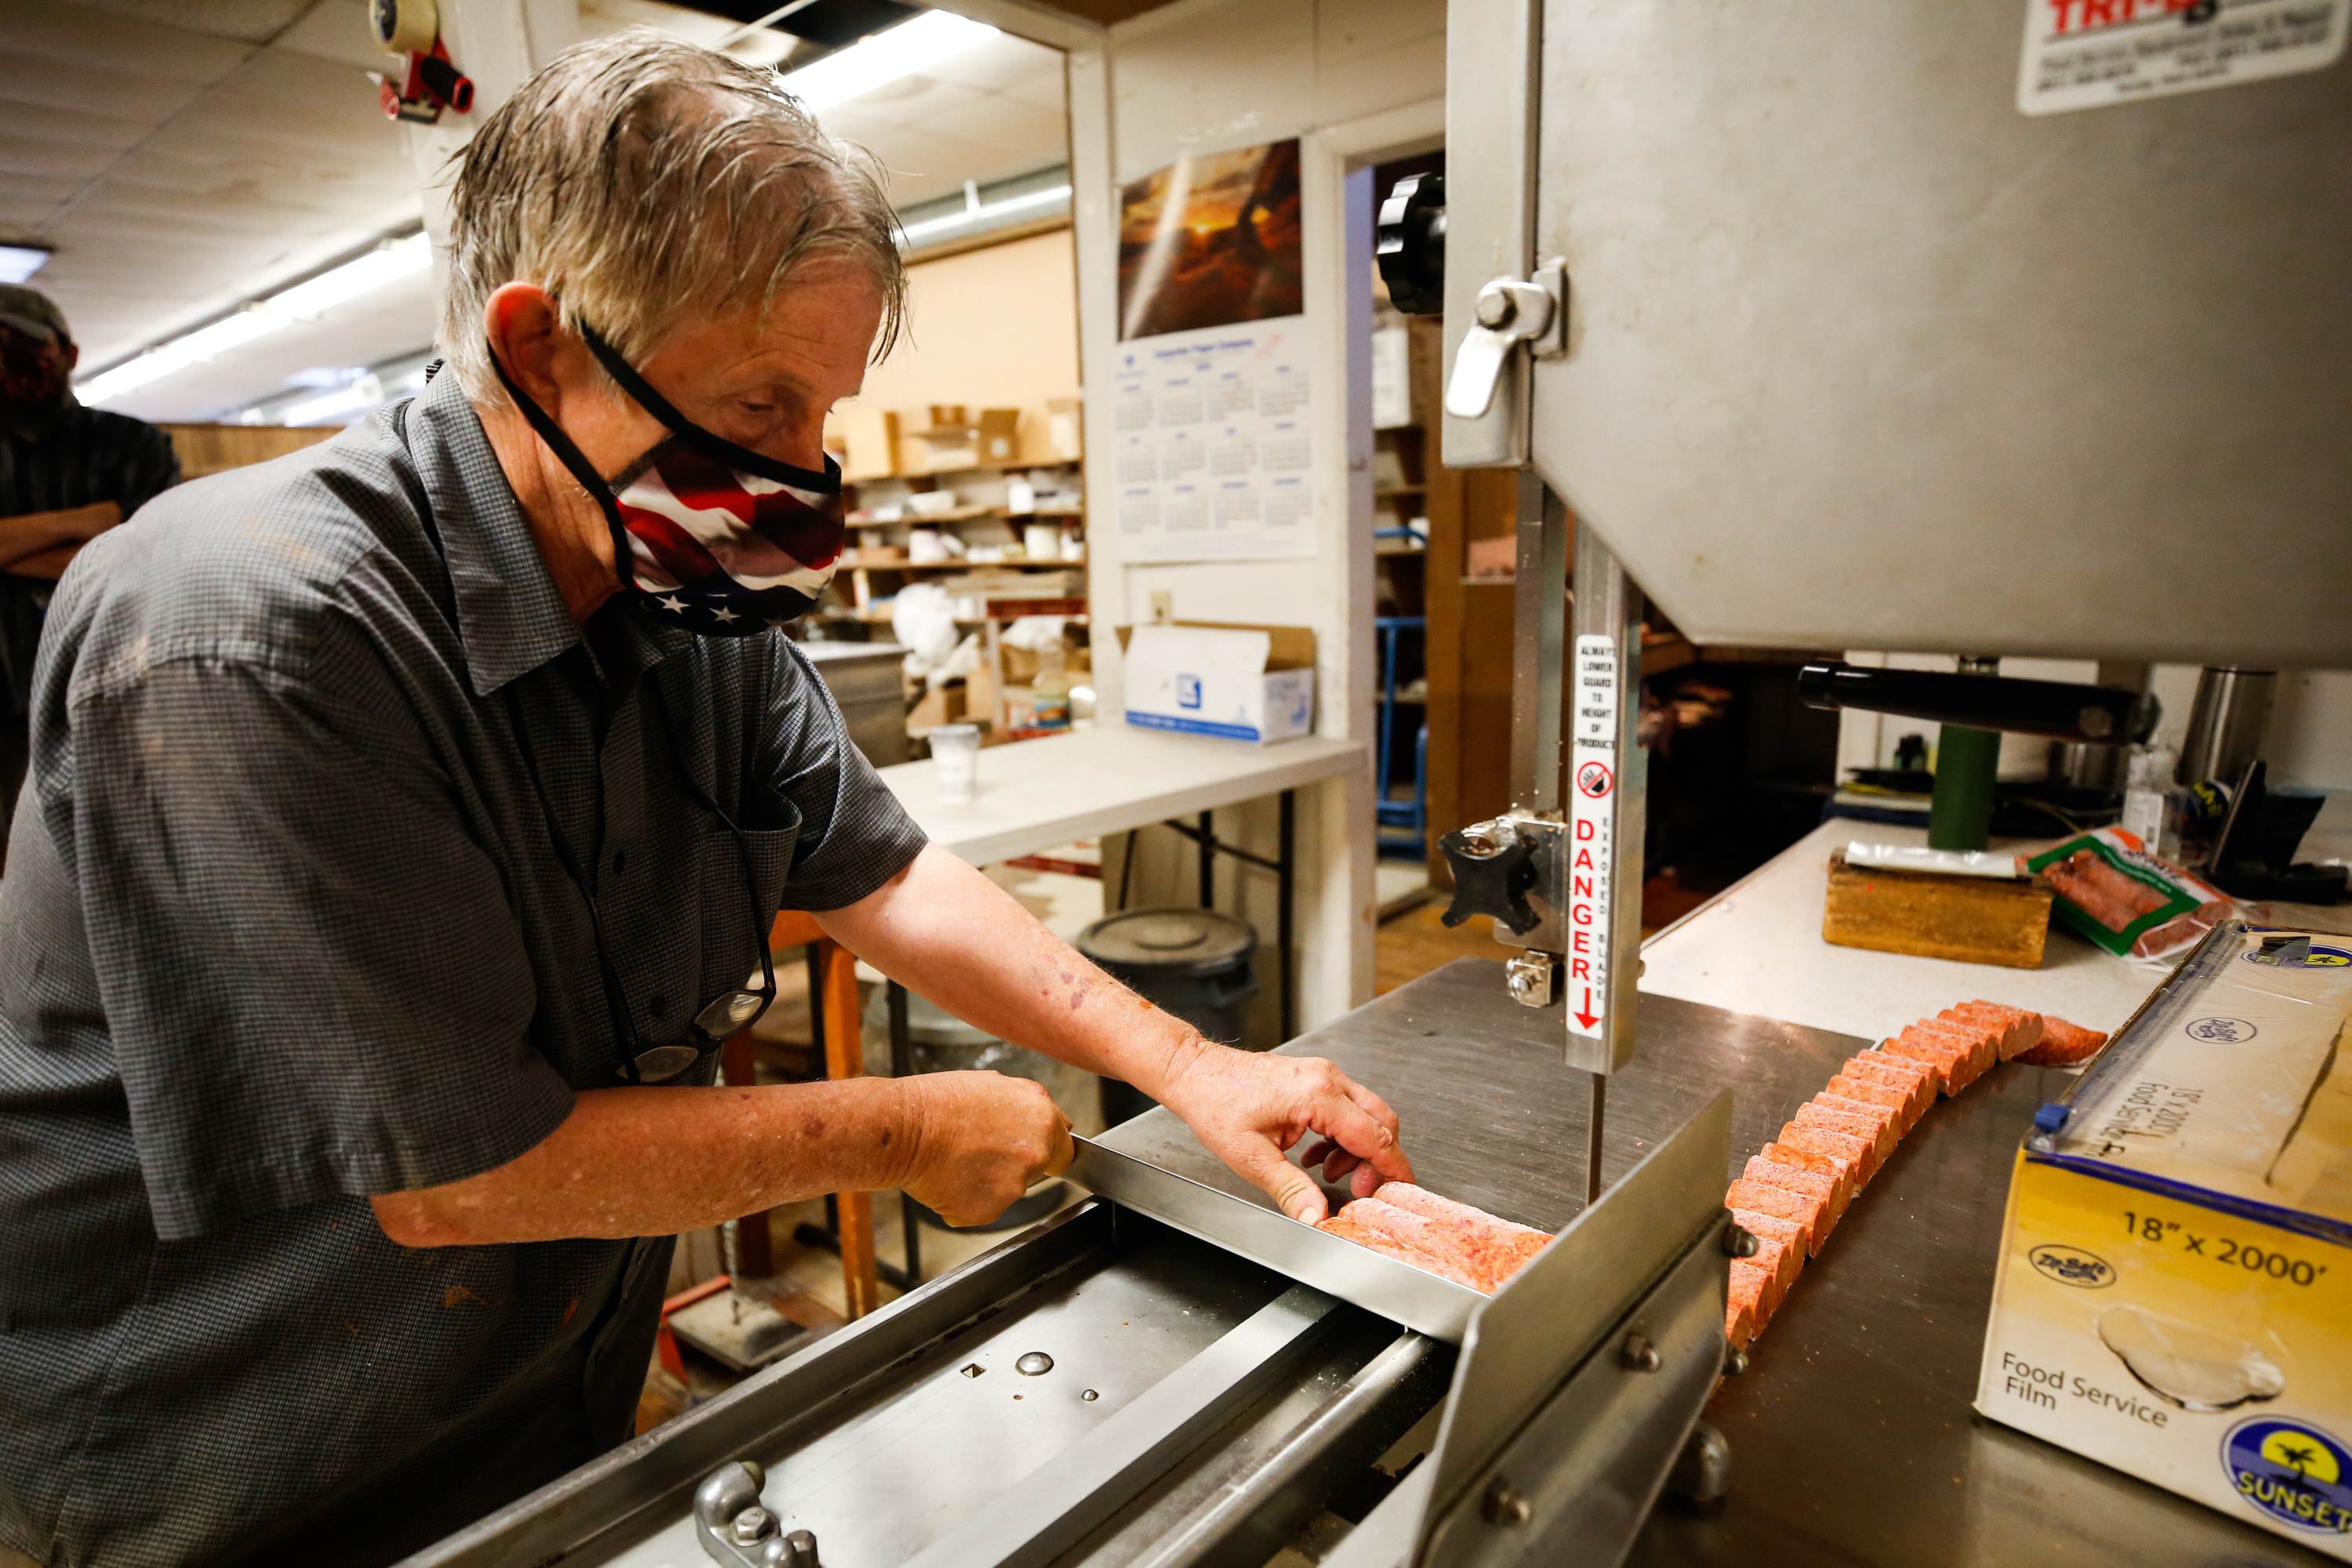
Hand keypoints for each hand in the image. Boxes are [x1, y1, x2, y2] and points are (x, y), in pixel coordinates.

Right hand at [894, 1071, 1073, 1227]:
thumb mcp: (996, 1084)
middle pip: (1035, 1171)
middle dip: (1013, 1164)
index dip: (1046, 1151)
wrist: (903, 1130)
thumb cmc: (940, 1103)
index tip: (1027, 1151)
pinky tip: (948, 1178)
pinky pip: (982, 1209)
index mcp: (1042, 1122)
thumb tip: (1054, 1117)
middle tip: (979, 1149)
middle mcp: (1033, 1156)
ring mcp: (1011, 1187)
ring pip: (1007, 1191)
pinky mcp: (986, 1211)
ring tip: (957, 1159)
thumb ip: (1031, 1104)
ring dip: (988, 1182)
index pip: (1064, 1151)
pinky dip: (966, 1200)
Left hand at [1155, 1042, 1412, 1222]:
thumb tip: (1316, 1216)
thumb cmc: (1216, 1104)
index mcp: (1318, 1095)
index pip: (1375, 1135)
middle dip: (1377, 1160)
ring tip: (1328, 1173)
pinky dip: (1340, 1135)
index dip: (1392, 1168)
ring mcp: (1322, 1075)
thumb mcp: (1252, 1157)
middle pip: (1380, 1121)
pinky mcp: (1314, 1078)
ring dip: (1356, 1149)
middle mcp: (1327, 1079)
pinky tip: (1316, 1155)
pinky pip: (1345, 1107)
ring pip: (1365, 1114)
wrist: (1195, 1073)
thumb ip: (1291, 1189)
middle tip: (1357, 1188)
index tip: (1400, 1188)